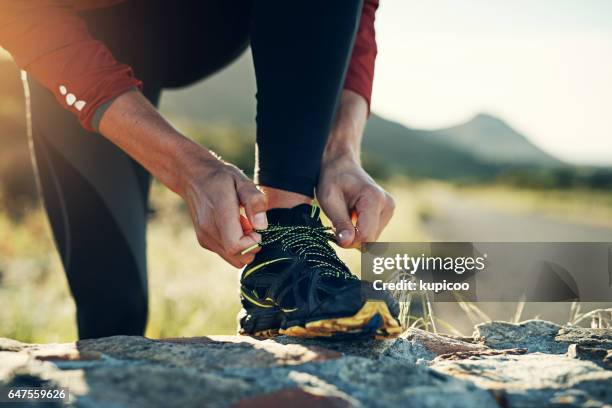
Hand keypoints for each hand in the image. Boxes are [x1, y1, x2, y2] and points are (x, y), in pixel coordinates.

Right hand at [177, 146, 268, 266]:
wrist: (193, 178)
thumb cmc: (221, 178)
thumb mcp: (242, 181)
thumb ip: (254, 201)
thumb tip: (262, 226)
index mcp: (219, 215)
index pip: (236, 246)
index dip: (253, 243)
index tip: (257, 229)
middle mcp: (209, 231)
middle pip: (237, 258)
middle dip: (251, 247)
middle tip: (251, 226)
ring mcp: (205, 238)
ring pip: (233, 259)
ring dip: (244, 247)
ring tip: (242, 224)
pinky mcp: (204, 241)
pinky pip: (226, 254)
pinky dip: (235, 245)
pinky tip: (234, 227)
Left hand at [316, 90, 393, 247]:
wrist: (341, 164)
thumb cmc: (332, 179)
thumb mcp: (330, 201)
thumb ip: (340, 223)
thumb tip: (347, 243)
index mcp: (374, 198)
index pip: (366, 236)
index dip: (349, 241)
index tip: (335, 232)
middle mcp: (387, 204)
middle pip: (371, 241)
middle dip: (352, 239)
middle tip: (338, 224)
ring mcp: (389, 209)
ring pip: (373, 240)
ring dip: (356, 235)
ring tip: (345, 217)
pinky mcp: (387, 213)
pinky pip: (373, 234)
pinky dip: (360, 232)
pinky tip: (352, 218)